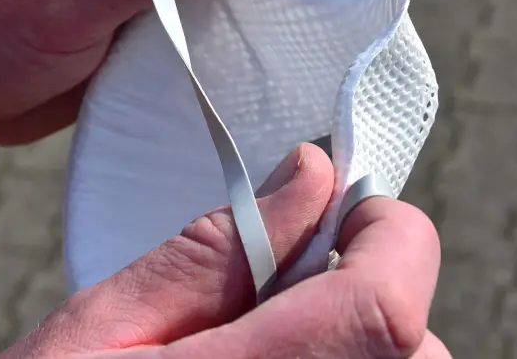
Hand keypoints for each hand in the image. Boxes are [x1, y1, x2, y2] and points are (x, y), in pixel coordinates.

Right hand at [3, 144, 450, 357]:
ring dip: (353, 347)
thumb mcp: (102, 330)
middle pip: (413, 348)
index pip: (388, 304)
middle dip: (364, 293)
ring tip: (257, 351)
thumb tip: (310, 175)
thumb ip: (216, 252)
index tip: (342, 210)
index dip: (386, 235)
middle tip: (276, 291)